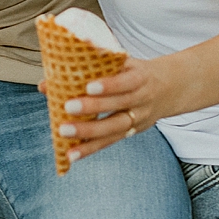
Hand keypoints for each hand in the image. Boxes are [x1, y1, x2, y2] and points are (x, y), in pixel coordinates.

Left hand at [51, 59, 174, 163]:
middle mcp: (141, 100)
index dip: (109, 85)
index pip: (126, 82)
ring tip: (64, 133)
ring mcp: (138, 118)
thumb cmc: (135, 71)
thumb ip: (90, 69)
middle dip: (93, 108)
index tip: (89, 86)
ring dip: (88, 133)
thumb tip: (47, 82)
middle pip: (118, 106)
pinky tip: (72, 155)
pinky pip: (110, 142)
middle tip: (68, 107)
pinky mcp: (131, 132)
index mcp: (140, 78)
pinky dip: (90, 149)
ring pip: (114, 128)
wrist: (171, 88)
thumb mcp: (123, 63)